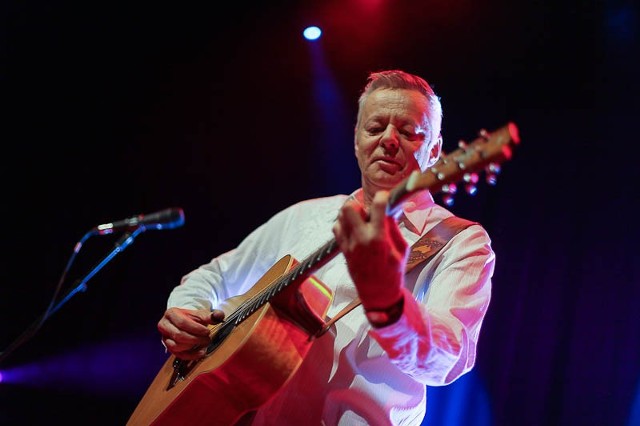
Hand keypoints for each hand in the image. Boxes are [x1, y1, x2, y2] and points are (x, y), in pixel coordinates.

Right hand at [157, 307, 224, 359]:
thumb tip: (219, 316)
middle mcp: (164, 326)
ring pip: (176, 346)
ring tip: (205, 343)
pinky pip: (179, 355)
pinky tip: (201, 352)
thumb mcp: (201, 314)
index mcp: (171, 314)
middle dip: (195, 339)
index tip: (207, 331)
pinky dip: (191, 355)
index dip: (196, 329)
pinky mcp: (169, 348)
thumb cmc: (192, 317)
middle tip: (208, 338)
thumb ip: (211, 315)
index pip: (182, 323)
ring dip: (193, 347)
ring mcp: (165, 338)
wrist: (185, 321)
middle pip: (179, 335)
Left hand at [333, 191, 406, 310]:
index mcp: (379, 238)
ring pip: (341, 216)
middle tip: (369, 211)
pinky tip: (355, 229)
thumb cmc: (394, 273)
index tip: (386, 197)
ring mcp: (348, 244)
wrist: (378, 295)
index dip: (382, 197)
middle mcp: (360, 239)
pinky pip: (337, 228)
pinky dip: (344, 224)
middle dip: (360, 203)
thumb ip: (394, 228)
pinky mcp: (342, 249)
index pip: (377, 206)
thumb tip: (389, 210)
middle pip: (349, 207)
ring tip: (362, 220)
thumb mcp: (402, 249)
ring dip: (352, 214)